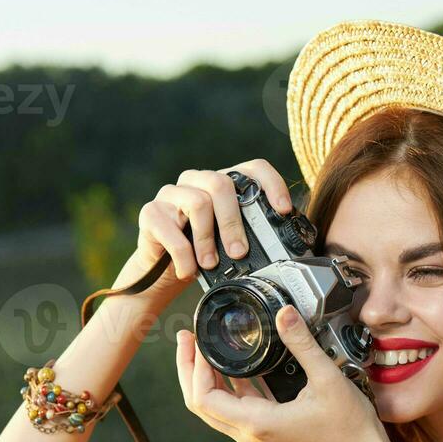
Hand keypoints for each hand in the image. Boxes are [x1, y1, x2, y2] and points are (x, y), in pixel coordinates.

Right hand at [113, 159, 295, 308]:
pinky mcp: (151, 212)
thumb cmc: (204, 255)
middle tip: (238, 252)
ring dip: (207, 240)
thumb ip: (255, 235)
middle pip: (221, 184)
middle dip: (233, 222)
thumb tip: (291, 246)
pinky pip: (171, 228)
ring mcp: (172, 194)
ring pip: (198, 203)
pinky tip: (188, 270)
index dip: (271, 184)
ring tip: (209, 264)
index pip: (253, 168)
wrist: (164, 274)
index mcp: (224, 183)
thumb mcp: (232, 244)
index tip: (283, 211)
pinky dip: (183, 255)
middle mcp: (197, 181)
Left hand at [175, 303, 392, 441]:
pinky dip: (227, 386)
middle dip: (188, 371)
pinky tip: (234, 365)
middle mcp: (250, 432)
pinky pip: (235, 408)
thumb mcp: (326, 379)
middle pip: (200, 404)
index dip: (194, 368)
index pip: (203, 398)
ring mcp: (256, 434)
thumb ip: (302, 344)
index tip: (198, 341)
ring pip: (215, 407)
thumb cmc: (348, 428)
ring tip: (201, 348)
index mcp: (257, 422)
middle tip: (187, 339)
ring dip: (204, 378)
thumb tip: (284, 313)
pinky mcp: (266, 431)